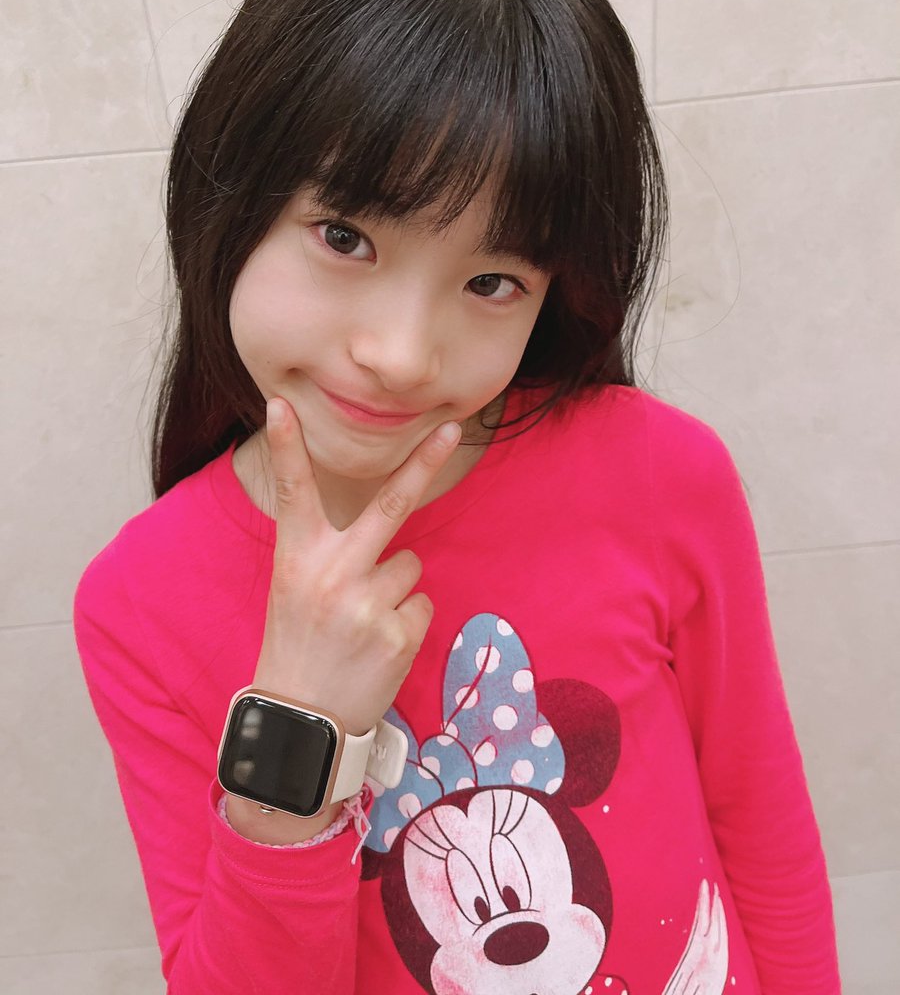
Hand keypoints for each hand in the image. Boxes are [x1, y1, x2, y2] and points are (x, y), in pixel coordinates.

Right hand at [251, 396, 462, 735]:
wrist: (301, 724)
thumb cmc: (300, 644)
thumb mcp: (294, 589)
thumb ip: (330, 553)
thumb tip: (387, 527)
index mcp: (297, 559)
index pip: (293, 492)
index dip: (288, 446)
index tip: (280, 403)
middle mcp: (331, 574)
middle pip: (389, 505)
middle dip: (423, 462)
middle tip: (452, 428)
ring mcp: (367, 604)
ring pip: (410, 565)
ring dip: (396, 589)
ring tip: (362, 623)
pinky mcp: (398, 634)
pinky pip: (421, 604)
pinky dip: (406, 620)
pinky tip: (377, 645)